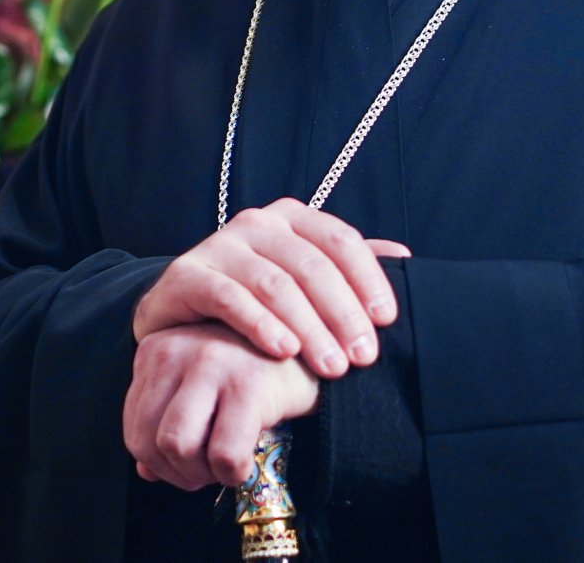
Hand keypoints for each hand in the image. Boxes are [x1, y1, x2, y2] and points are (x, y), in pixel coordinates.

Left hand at [123, 322, 318, 491]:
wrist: (314, 350)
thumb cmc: (249, 374)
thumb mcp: (198, 390)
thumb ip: (167, 423)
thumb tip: (146, 473)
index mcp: (155, 348)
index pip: (134, 427)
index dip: (159, 462)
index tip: (190, 464)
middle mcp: (175, 348)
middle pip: (147, 440)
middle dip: (176, 472)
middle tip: (206, 473)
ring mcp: (211, 363)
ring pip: (176, 446)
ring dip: (200, 474)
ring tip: (223, 467)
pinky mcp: (248, 384)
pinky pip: (223, 454)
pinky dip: (231, 474)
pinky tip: (246, 464)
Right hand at [132, 197, 409, 378]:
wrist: (181, 313)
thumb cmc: (255, 298)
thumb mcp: (302, 279)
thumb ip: (346, 267)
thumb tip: (403, 255)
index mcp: (291, 217)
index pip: (340, 240)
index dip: (367, 280)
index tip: (386, 322)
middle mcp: (256, 222)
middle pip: (310, 265)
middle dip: (342, 314)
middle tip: (362, 358)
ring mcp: (219, 245)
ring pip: (274, 284)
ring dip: (309, 327)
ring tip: (331, 367)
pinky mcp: (187, 274)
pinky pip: (229, 297)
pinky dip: (260, 324)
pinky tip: (283, 350)